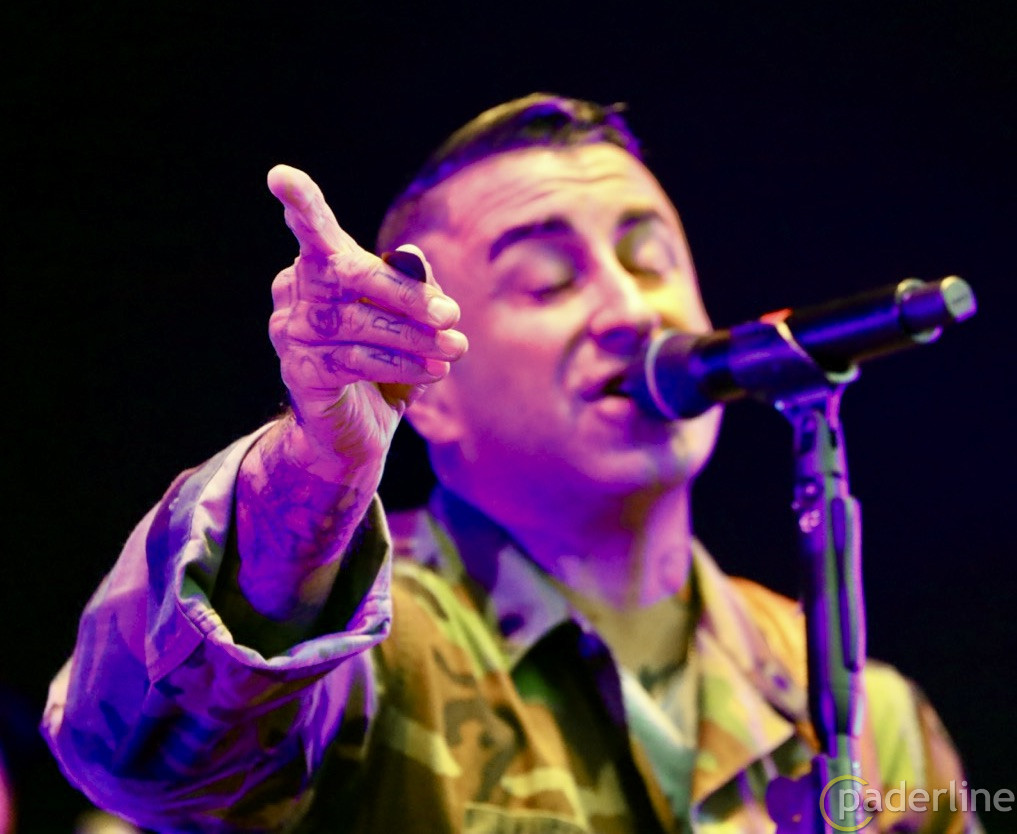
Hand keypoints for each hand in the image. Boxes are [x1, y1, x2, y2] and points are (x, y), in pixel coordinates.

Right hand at [266, 164, 466, 475]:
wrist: (350, 437)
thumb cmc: (380, 368)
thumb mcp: (403, 323)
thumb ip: (409, 286)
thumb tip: (413, 257)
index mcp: (317, 269)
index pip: (312, 232)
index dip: (301, 204)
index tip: (280, 177)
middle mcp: (294, 294)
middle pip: (347, 274)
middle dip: (404, 292)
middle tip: (450, 313)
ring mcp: (290, 334)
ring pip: (357, 322)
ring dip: (414, 337)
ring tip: (455, 348)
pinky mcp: (300, 373)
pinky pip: (356, 361)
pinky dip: (403, 365)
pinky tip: (435, 371)